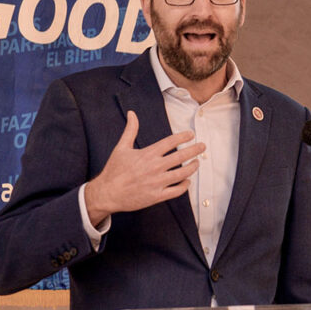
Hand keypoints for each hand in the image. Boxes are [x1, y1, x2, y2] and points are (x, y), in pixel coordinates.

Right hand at [85, 111, 203, 223]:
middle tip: (203, 146)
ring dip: (192, 167)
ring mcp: (157, 182)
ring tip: (197, 162)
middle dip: (195, 150)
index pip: (170, 142)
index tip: (191, 134)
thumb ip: (130, 130)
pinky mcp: (157, 196)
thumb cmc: (114, 170)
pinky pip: (176, 191)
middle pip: (181, 157)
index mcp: (147, 154)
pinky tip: (187, 181)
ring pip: (182, 174)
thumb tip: (132, 113)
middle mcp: (154, 167)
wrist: (107, 193)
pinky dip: (185, 186)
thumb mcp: (121, 147)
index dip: (183, 137)